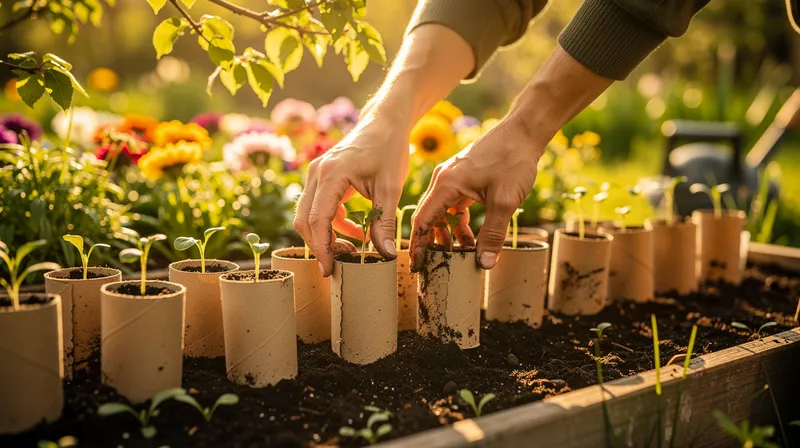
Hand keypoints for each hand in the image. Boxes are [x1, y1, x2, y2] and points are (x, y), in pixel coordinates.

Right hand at [294, 115, 409, 276]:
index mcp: (332, 174)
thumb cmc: (389, 150)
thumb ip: (384, 222)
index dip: (322, 248)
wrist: (384, 123)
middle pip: (305, 220)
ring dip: (326, 235)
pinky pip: (318, 207)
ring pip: (308, 215)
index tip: (329, 269)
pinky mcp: (321, 177)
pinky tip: (356, 232)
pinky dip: (332, 223)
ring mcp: (316, 174)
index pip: (317, 220)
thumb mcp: (391, 188)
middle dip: (320, 245)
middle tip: (341, 264)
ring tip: (351, 250)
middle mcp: (317, 173)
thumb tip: (385, 254)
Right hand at [409, 113, 544, 271]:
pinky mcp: (463, 176)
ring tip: (464, 252)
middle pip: (429, 217)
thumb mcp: (504, 202)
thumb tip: (484, 264)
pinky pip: (453, 204)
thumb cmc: (513, 160)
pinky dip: (459, 221)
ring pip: (442, 212)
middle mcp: (443, 179)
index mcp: (446, 184)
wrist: (524, 131)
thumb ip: (492, 234)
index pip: (422, 221)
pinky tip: (472, 235)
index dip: (418, 246)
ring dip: (450, 233)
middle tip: (438, 266)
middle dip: (433, 243)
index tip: (417, 267)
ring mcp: (452, 177)